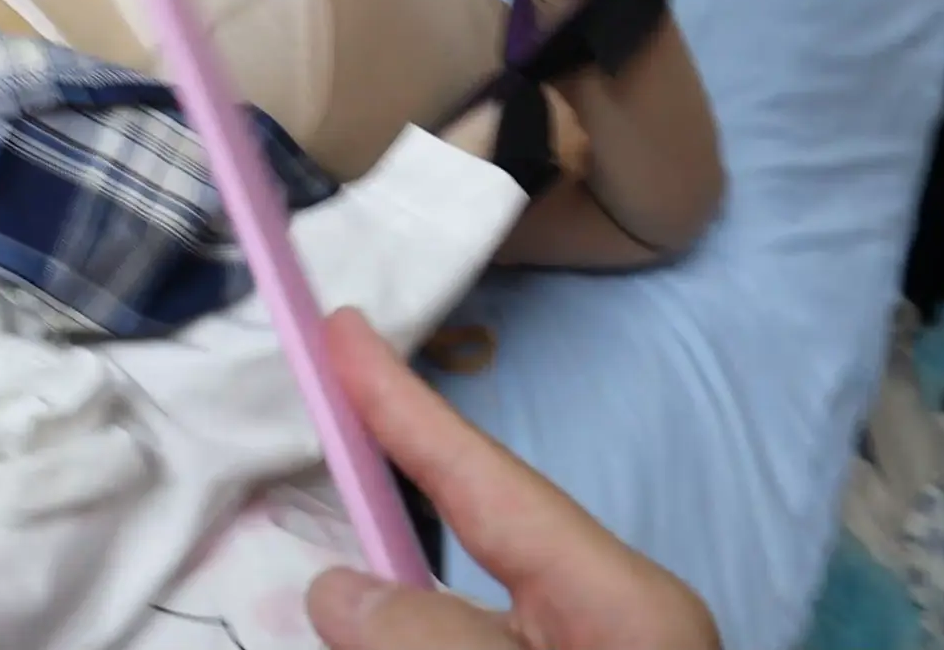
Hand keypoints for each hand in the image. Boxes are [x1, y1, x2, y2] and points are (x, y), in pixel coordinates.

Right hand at [306, 309, 719, 649]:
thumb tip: (333, 590)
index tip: (342, 326)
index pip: (485, 477)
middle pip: (473, 531)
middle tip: (324, 403)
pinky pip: (468, 643)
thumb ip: (434, 637)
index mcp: (619, 600)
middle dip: (394, 477)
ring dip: (390, 593)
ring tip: (328, 590)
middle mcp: (602, 621)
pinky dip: (414, 632)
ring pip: (456, 607)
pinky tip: (371, 637)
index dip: (405, 403)